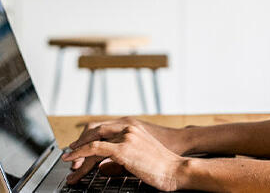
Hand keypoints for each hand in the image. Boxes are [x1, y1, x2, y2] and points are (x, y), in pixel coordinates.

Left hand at [63, 124, 187, 190]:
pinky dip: (81, 154)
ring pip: (93, 140)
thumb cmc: (162, 164)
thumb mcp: (141, 152)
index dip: (89, 136)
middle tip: (70, 154)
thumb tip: (105, 164)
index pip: (103, 126)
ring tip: (69, 163)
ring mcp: (126, 136)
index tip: (79, 147)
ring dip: (78, 152)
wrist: (175, 168)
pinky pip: (95, 149)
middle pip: (95, 129)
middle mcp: (128, 127)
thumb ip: (124, 152)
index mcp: (133, 126)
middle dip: (80, 142)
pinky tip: (74, 162)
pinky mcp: (123, 149)